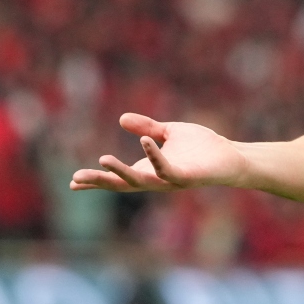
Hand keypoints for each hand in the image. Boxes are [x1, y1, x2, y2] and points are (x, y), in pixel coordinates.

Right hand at [70, 113, 247, 191]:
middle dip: (99, 182)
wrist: (231, 155)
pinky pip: (166, 169)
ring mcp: (170, 180)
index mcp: (148, 169)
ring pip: (140, 181)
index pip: (117, 178)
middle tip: (76, 179)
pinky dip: (154, 156)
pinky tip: (145, 141)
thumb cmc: (202, 148)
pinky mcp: (186, 177)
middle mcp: (156, 178)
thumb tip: (121, 118)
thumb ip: (146, 127)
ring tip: (102, 159)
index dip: (96, 181)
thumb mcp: (168, 133)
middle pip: (121, 184)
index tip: (73, 183)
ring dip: (120, 172)